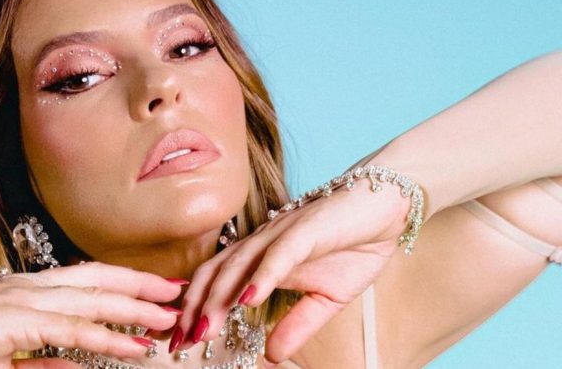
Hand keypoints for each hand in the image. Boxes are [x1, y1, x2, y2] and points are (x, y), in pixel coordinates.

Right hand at [0, 261, 184, 368]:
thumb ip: (45, 362)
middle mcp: (32, 288)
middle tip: (178, 292)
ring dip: (135, 310)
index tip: (157, 289)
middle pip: (99, 280)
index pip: (88, 279)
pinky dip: (107, 338)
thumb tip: (78, 367)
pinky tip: (134, 347)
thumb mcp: (7, 359)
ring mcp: (25, 302)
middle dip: (142, 285)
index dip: (126, 281)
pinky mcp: (17, 324)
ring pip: (94, 302)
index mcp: (29, 291)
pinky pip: (72, 332)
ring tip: (168, 319)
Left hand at [175, 182, 411, 362]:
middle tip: (178, 341)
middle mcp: (261, 243)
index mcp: (259, 257)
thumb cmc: (352, 247)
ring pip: (239, 265)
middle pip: (215, 274)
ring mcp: (281, 234)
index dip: (194, 310)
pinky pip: (279, 255)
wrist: (385, 208)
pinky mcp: (306, 230)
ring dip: (219, 298)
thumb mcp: (324, 300)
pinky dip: (261, 277)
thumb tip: (272, 357)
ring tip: (203, 328)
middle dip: (194, 308)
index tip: (177, 341)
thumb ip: (296, 325)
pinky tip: (248, 300)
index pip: (216, 283)